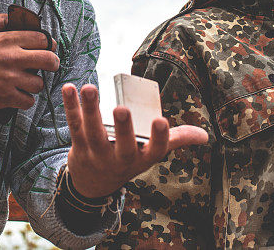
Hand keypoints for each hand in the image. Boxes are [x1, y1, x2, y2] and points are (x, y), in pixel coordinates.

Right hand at [0, 13, 58, 111]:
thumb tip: (13, 16)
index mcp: (8, 40)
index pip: (42, 39)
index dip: (50, 44)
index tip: (49, 49)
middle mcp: (12, 58)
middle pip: (49, 60)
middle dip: (53, 64)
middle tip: (50, 66)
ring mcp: (9, 78)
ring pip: (40, 84)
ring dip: (35, 85)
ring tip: (28, 83)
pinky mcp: (5, 96)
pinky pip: (28, 101)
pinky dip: (25, 100)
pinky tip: (19, 96)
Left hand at [62, 83, 208, 197]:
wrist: (94, 184)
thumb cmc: (129, 159)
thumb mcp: (153, 153)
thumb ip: (177, 140)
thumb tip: (205, 135)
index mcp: (143, 157)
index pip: (155, 150)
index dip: (159, 138)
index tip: (161, 122)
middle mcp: (121, 158)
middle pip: (121, 144)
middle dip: (122, 127)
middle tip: (122, 109)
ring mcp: (97, 153)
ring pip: (92, 133)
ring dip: (90, 110)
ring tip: (90, 88)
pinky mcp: (78, 146)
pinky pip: (73, 126)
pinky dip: (70, 106)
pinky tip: (69, 88)